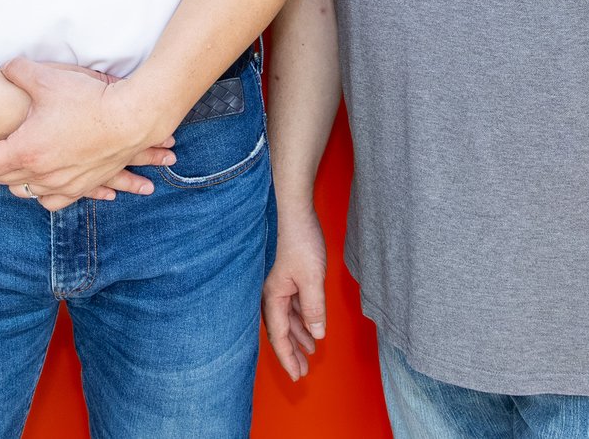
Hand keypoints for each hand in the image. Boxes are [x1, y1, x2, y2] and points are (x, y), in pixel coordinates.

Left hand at [0, 59, 174, 210]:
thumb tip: (4, 69)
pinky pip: (53, 201)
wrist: (130, 119)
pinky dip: (44, 193)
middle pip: (3, 180)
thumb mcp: (46, 77)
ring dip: (17, 179)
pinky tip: (45, 180)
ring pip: (27, 193)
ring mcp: (63, 184)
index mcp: (27, 151)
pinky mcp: (82, 187)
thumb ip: (17, 70)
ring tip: (17, 162)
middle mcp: (42, 174)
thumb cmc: (88, 99)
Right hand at [263, 199, 328, 378]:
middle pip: (280, 331)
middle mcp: (272, 293)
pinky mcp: (288, 277)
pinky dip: (301, 320)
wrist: (294, 212)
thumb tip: (317, 335)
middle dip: (291, 352)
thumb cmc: (300, 241)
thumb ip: (314, 308)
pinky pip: (293, 307)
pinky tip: (311, 327)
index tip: (296, 376)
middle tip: (302, 373)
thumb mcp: (312, 278)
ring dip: (298, 337)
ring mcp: (279, 285)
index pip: (279, 336)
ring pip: (287, 319)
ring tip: (309, 353)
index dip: (287, 358)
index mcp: (273, 296)